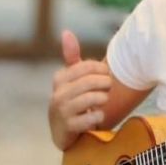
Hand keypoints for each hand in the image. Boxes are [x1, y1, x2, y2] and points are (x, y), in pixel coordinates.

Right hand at [48, 30, 111, 150]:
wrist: (63, 132)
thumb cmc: (72, 101)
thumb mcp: (71, 79)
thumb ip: (71, 56)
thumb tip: (66, 32)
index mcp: (59, 79)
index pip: (86, 66)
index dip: (102, 69)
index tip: (105, 74)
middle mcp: (57, 94)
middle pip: (91, 82)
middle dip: (105, 84)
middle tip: (108, 88)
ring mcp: (62, 111)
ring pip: (93, 98)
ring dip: (103, 99)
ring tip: (102, 101)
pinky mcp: (68, 127)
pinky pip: (91, 117)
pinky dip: (98, 116)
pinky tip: (96, 116)